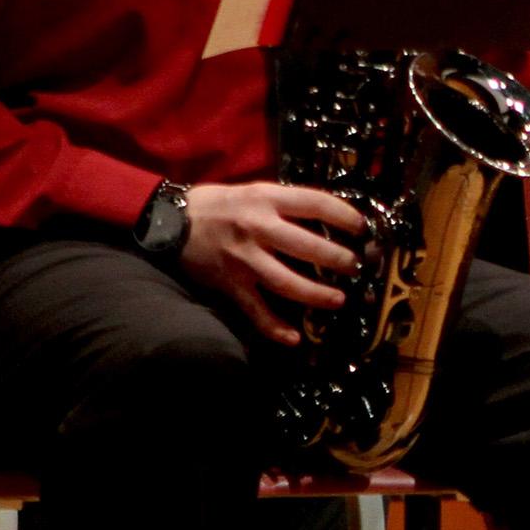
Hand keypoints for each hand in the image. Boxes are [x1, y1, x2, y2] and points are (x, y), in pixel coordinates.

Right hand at [180, 181, 367, 345]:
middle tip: (355, 267)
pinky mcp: (230, 283)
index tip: (363, 228)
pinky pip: (255, 309)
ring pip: (287, 282)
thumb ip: (285, 204)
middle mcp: (257, 228)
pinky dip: (274, 327)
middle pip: (308, 246)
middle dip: (338, 259)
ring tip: (338, 300)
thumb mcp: (254, 191)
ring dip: (316, 294)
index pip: (316, 203)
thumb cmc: (217, 203)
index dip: (345, 215)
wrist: (167, 219)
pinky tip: (294, 338)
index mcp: (266, 199)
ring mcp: (244, 259)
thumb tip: (325, 217)